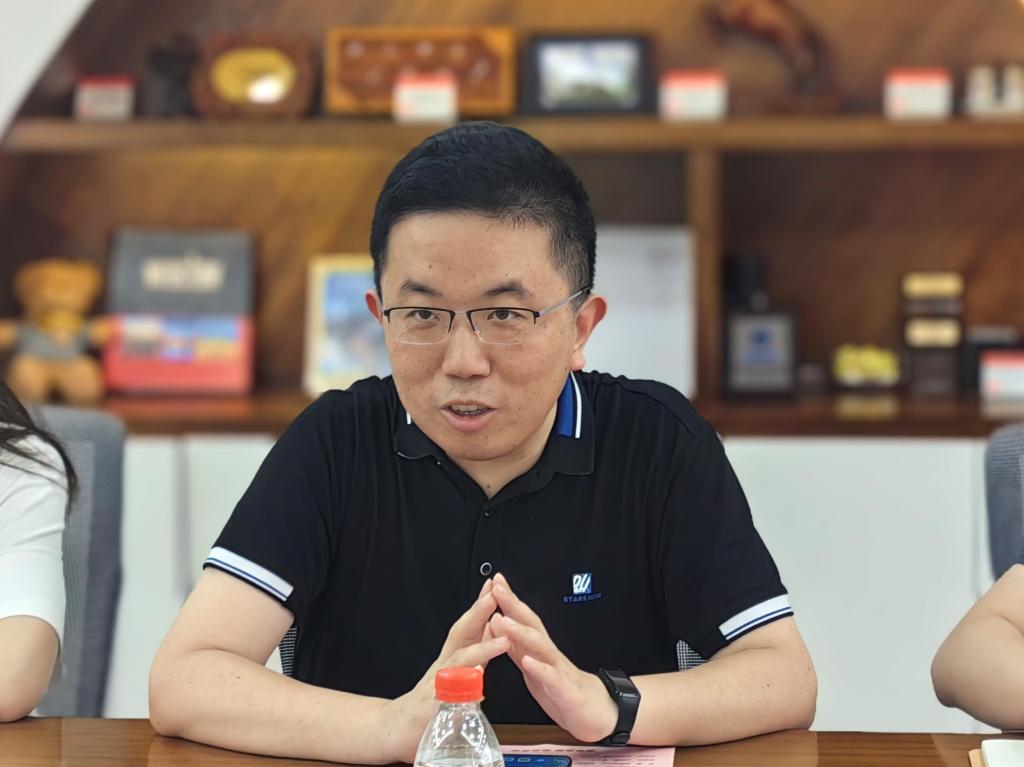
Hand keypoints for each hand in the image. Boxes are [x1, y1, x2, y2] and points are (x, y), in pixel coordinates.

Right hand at [381, 579, 507, 762]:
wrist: (393, 730)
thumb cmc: (427, 705)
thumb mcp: (454, 677)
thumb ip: (474, 658)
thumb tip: (495, 637)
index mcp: (451, 660)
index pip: (467, 627)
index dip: (480, 607)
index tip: (493, 586)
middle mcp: (442, 667)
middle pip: (459, 635)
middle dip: (477, 614)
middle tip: (493, 596)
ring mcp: (437, 685)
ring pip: (459, 662)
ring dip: (481, 649)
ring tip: (501, 641)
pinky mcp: (433, 708)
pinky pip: (451, 694)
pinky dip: (464, 685)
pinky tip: (477, 677)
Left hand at [488, 573, 618, 743]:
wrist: (594, 712)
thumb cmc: (561, 688)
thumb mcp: (531, 665)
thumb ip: (515, 646)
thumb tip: (497, 623)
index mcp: (539, 648)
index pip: (523, 619)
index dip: (508, 601)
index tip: (495, 582)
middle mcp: (548, 653)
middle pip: (531, 624)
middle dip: (513, 605)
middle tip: (498, 589)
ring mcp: (557, 668)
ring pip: (540, 646)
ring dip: (522, 632)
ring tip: (505, 620)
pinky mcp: (563, 688)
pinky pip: (551, 677)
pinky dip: (539, 668)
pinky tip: (528, 661)